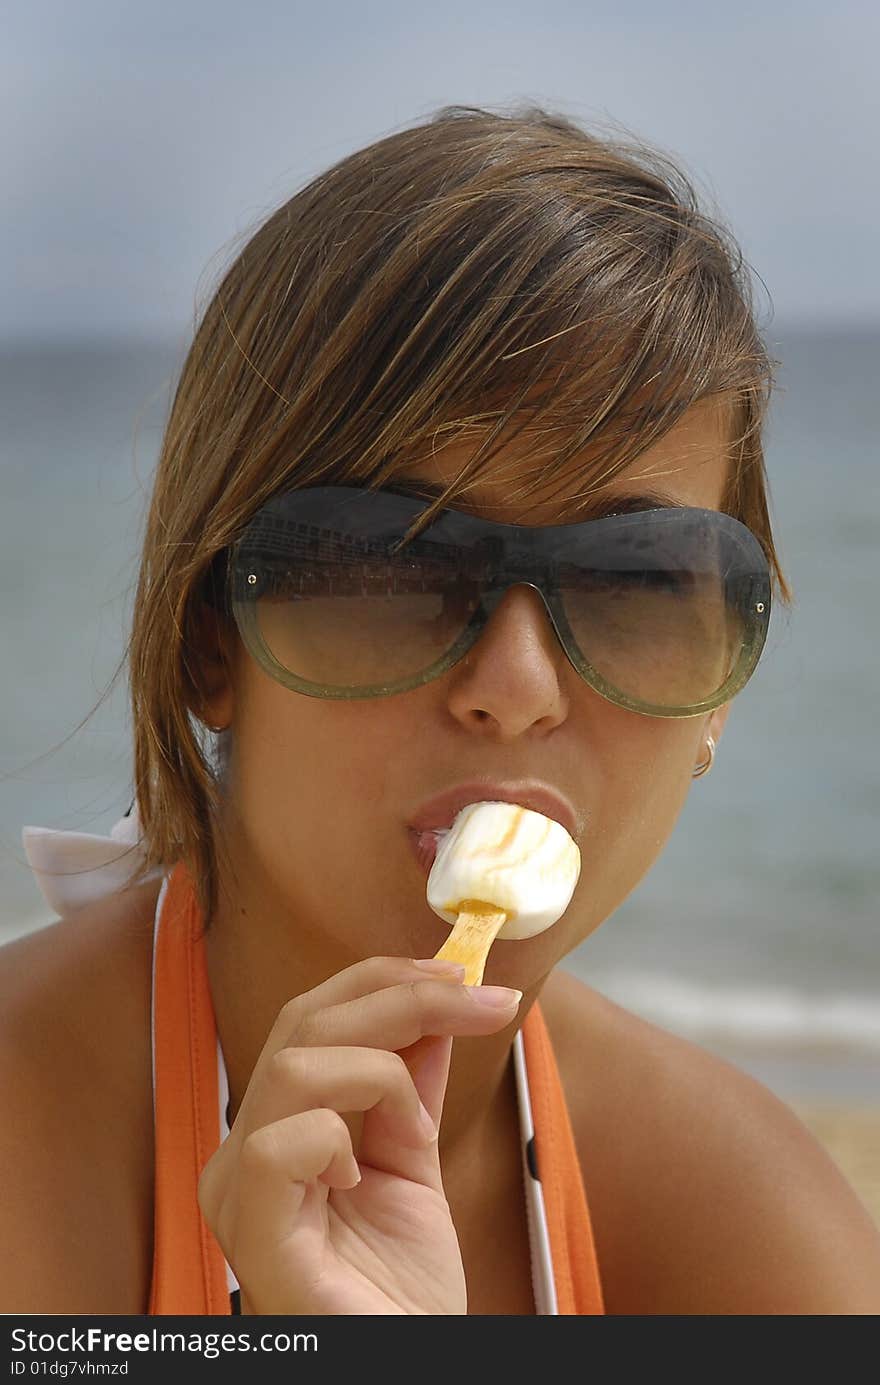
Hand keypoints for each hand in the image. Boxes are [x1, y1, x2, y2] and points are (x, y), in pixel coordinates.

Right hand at [197, 956, 521, 1313]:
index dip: (385, 981)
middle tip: (479, 1001)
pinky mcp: (255, 1235)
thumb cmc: (401, 1290)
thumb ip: (410, 1091)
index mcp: (276, 1129)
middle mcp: (244, 1154)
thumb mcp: (415, 1168)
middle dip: (400, 999)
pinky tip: (363, 1173)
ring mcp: (241, 1194)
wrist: (410, 1366)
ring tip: (415, 1128)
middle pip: (303, 1024)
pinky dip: (336, 1136)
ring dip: (378, 1073)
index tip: (464, 976)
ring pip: (292, 1068)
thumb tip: (434, 1012)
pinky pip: (277, 1144)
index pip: (310, 1018)